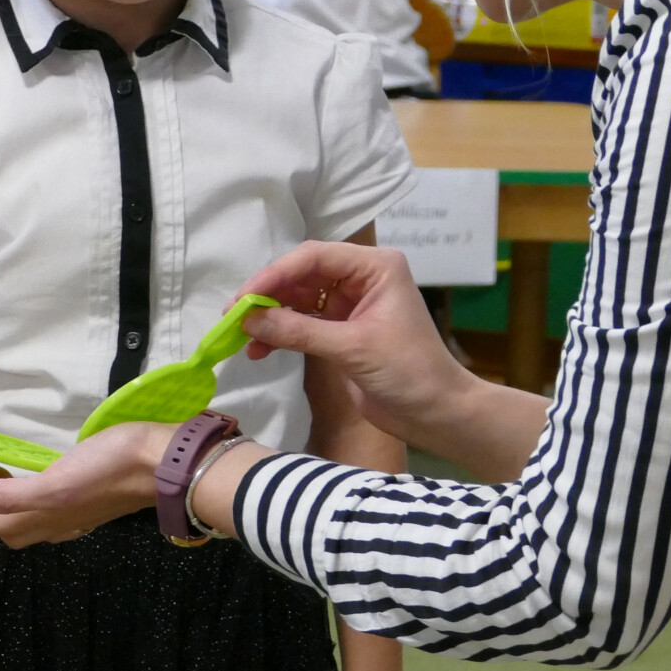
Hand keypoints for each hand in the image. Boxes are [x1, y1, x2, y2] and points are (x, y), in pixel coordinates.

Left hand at [0, 422, 171, 547]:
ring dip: (4, 497)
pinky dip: (29, 494)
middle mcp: (53, 525)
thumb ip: (7, 497)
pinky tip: (36, 475)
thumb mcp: (52, 482)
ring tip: (5, 466)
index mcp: (42, 520)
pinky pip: (47, 509)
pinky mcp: (87, 503)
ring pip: (24, 518)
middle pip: (2, 525)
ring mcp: (72, 517)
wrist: (161, 463)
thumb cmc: (107, 468)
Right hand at [237, 243, 481, 450]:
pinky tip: (259, 350)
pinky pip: (302, 323)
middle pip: (302, 275)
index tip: (243, 298)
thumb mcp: (352, 348)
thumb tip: (248, 319)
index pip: (314, 257)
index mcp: (375, 267)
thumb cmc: (408, 371)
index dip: (275, 274)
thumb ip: (299, 331)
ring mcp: (350, 304)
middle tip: (234, 316)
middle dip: (268, 295)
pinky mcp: (342, 331)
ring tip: (242, 337)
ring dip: (270, 317)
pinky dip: (281, 334)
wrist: (435, 413)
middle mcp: (361, 278)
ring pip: (298, 299)